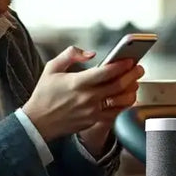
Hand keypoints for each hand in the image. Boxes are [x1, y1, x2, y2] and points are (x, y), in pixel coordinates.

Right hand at [22, 46, 144, 141]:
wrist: (37, 123)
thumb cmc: (44, 94)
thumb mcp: (52, 68)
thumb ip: (71, 54)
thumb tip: (90, 53)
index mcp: (77, 83)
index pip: (105, 72)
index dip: (121, 65)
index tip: (130, 59)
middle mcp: (87, 98)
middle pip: (118, 86)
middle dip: (132, 75)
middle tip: (138, 68)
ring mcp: (92, 111)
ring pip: (121, 101)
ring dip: (132, 90)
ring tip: (135, 82)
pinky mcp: (93, 121)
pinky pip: (116, 114)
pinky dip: (125, 106)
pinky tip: (128, 98)